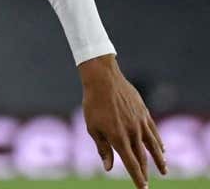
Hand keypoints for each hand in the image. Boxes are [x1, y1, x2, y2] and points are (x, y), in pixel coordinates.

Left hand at [78, 54, 166, 187]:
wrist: (103, 80)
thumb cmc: (93, 104)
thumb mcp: (93, 128)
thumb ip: (103, 149)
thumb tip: (109, 168)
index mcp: (118, 138)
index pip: (131, 164)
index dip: (137, 177)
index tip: (142, 188)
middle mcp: (133, 133)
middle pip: (142, 157)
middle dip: (145, 172)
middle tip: (148, 182)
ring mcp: (141, 123)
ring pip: (153, 146)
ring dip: (159, 159)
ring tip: (164, 169)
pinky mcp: (145, 113)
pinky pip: (154, 131)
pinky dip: (159, 142)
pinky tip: (162, 148)